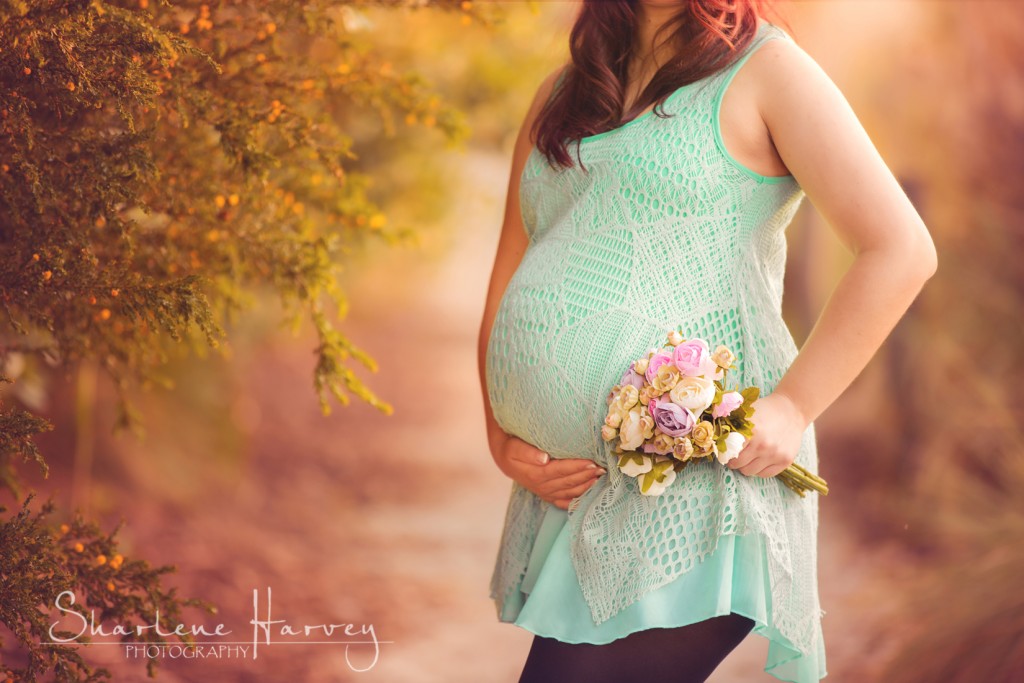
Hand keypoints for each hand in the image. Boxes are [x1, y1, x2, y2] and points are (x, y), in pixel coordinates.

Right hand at [490, 432, 605, 509]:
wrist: (507, 460)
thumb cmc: (512, 449)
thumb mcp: (515, 448)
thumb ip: (528, 453)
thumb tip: (544, 458)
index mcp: (536, 474)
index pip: (560, 471)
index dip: (577, 467)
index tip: (591, 462)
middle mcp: (543, 487)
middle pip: (569, 482)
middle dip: (587, 475)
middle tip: (603, 468)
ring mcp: (547, 493)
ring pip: (571, 492)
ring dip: (587, 485)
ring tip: (601, 477)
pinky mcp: (550, 496)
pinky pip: (567, 501)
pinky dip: (580, 498)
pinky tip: (593, 493)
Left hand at [725, 390, 809, 478]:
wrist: (792, 410)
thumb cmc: (765, 410)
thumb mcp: (746, 413)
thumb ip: (730, 424)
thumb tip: (711, 438)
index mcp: (751, 431)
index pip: (728, 452)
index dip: (724, 452)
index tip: (724, 451)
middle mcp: (764, 445)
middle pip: (737, 464)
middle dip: (733, 460)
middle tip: (735, 455)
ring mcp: (776, 454)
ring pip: (749, 472)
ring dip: (745, 466)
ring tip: (748, 456)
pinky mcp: (786, 461)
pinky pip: (764, 475)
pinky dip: (758, 469)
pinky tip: (759, 459)